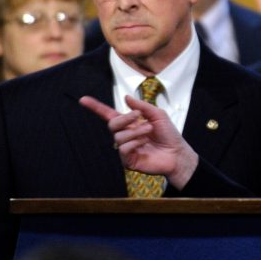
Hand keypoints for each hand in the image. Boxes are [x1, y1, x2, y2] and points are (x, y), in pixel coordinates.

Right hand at [79, 95, 198, 188]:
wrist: (177, 153)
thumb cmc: (169, 134)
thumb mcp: (157, 115)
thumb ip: (142, 106)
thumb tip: (126, 98)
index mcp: (129, 124)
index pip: (108, 115)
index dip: (95, 107)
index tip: (83, 99)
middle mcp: (125, 135)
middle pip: (112, 124)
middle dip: (125, 118)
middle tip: (139, 116)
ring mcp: (126, 149)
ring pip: (118, 136)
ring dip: (136, 131)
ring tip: (149, 131)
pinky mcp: (128, 161)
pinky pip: (123, 149)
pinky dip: (135, 143)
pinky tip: (145, 143)